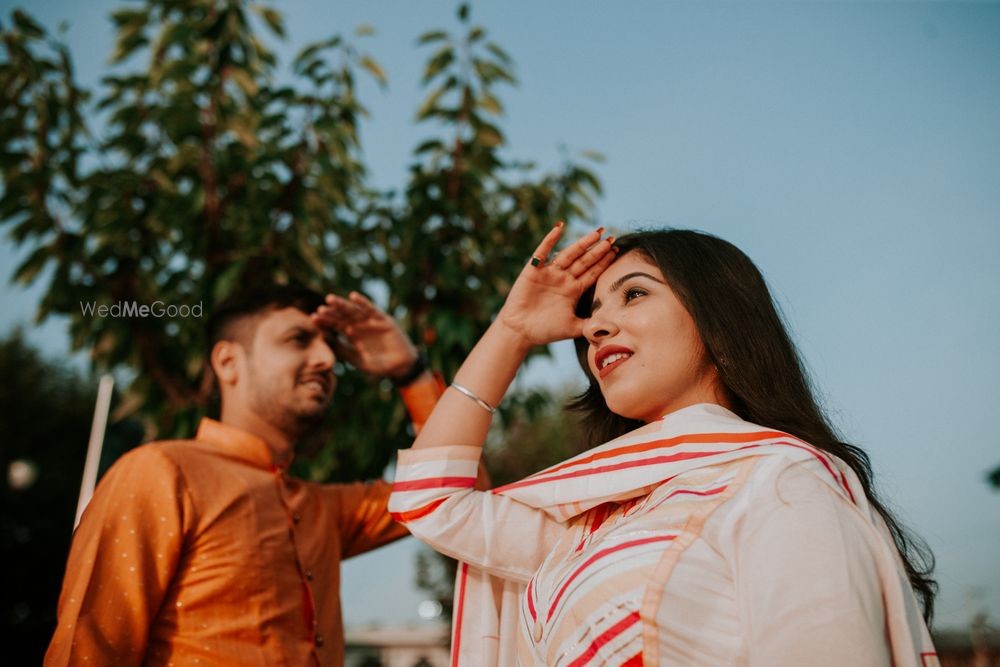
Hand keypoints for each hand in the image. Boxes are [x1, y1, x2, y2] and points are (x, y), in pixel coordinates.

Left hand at [311, 292, 418, 378]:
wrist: (399, 367)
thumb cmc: (378, 364)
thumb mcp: (356, 359)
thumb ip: (342, 350)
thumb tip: (323, 340)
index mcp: (351, 334)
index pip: (335, 324)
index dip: (325, 321)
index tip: (313, 318)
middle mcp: (359, 325)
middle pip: (342, 315)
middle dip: (331, 311)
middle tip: (321, 308)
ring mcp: (370, 321)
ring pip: (354, 310)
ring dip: (342, 304)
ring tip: (330, 299)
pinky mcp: (382, 319)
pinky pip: (371, 309)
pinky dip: (363, 302)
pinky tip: (353, 297)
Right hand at [497, 223, 615, 347]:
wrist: (520, 331)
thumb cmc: (545, 330)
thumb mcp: (573, 328)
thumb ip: (591, 325)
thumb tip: (614, 329)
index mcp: (574, 290)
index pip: (592, 272)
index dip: (604, 262)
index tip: (616, 250)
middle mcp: (563, 279)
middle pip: (584, 261)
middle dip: (598, 250)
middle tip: (611, 238)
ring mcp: (549, 273)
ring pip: (569, 254)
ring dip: (582, 243)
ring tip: (596, 233)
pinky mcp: (533, 271)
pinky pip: (542, 252)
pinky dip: (550, 239)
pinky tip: (559, 228)